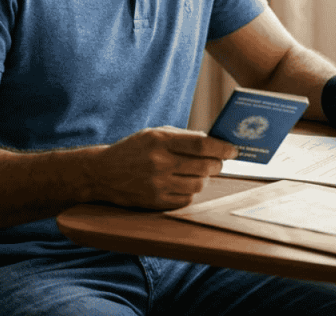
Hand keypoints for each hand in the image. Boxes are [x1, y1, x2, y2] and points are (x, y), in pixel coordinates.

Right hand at [92, 126, 238, 209]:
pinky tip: (183, 184)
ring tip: (197, 172)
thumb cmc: (134, 149)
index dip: (222, 148)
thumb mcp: (154, 134)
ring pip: (198, 185)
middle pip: (204, 167)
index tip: (233, 150)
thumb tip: (213, 142)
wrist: (103, 173)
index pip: (201, 145)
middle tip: (218, 162)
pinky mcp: (155, 202)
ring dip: (203, 179)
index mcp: (160, 141)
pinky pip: (186, 200)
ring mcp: (157, 185)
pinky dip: (190, 192)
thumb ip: (183, 136)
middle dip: (217, 164)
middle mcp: (159, 163)